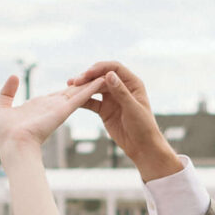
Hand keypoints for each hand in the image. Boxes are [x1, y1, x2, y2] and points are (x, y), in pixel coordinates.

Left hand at [0, 74, 100, 153]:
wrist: (13, 145)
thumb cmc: (6, 134)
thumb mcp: (3, 108)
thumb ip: (7, 92)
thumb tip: (14, 76)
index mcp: (40, 107)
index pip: (58, 95)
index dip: (69, 87)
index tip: (79, 80)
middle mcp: (53, 107)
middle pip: (73, 92)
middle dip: (85, 83)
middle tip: (99, 74)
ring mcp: (59, 108)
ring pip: (80, 92)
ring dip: (93, 83)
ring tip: (107, 74)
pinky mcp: (63, 109)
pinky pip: (80, 96)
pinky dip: (91, 88)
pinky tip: (102, 80)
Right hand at [65, 60, 172, 177]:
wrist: (141, 146)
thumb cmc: (143, 127)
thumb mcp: (132, 108)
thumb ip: (121, 92)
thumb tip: (109, 75)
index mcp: (132, 83)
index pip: (115, 68)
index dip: (100, 68)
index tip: (88, 73)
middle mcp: (121, 87)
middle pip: (102, 76)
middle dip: (88, 77)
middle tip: (76, 81)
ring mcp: (112, 98)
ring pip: (95, 88)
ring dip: (83, 87)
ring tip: (70, 87)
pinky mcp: (104, 109)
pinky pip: (91, 102)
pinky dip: (82, 100)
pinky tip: (72, 99)